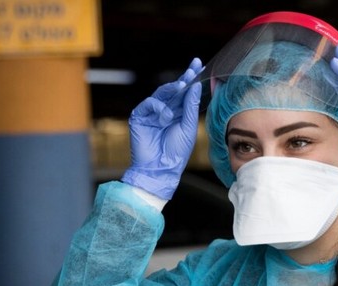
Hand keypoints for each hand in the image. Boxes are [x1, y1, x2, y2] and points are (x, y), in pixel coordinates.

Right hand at [121, 58, 203, 199]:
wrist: (161, 168)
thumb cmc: (177, 152)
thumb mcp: (189, 127)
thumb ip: (191, 107)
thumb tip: (195, 86)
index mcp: (178, 113)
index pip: (185, 93)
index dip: (191, 78)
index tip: (199, 65)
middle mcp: (165, 110)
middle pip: (174, 89)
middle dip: (184, 78)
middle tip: (193, 68)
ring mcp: (151, 113)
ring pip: (161, 93)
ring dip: (172, 89)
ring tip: (181, 87)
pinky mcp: (139, 117)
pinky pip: (148, 104)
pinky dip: (158, 107)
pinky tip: (166, 116)